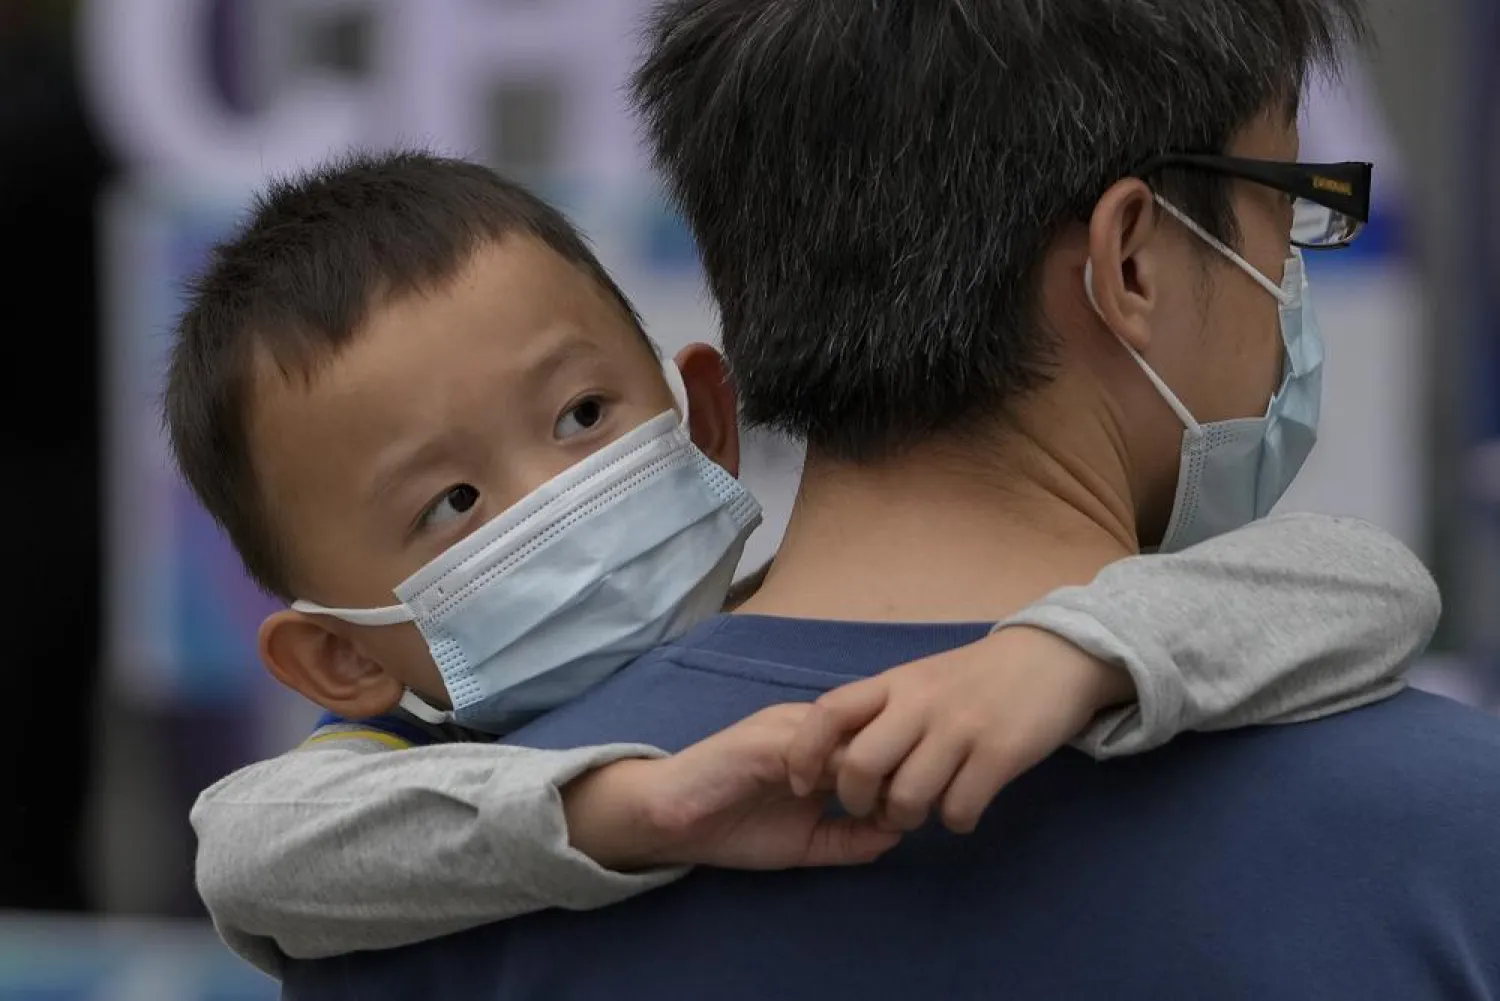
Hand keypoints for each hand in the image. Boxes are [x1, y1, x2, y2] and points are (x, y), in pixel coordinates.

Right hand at [563, 704, 899, 871]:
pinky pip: (819, 748)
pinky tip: (857, 802)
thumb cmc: (734, 828)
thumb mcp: (807, 843)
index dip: (910, 771)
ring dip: (882, 771)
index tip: (931, 804)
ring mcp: (789, 727)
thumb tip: (899, 834)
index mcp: (821, 745)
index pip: (881, 743)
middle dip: (906, 766)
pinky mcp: (768, 739)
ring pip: (855, 736)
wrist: (668, 821)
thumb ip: (850, 840)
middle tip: (924, 804)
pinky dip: (846, 774)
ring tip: (899, 804)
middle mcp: (810, 726)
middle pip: (878, 731)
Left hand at [786, 627, 1133, 834]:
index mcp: (894, 683)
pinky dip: (955, 821)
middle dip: (857, 801)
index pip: (828, 712)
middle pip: (861, 766)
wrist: (1053, 658)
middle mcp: (921, 703)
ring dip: (907, 819)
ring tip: (920, 812)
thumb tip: (844, 763)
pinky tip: (963, 809)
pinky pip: (960, 809)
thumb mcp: (920, 681)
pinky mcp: (1001, 753)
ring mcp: (961, 728)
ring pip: (909, 797)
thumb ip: (884, 714)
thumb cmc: (977, 677)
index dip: (805, 753)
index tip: (803, 783)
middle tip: (873, 809)